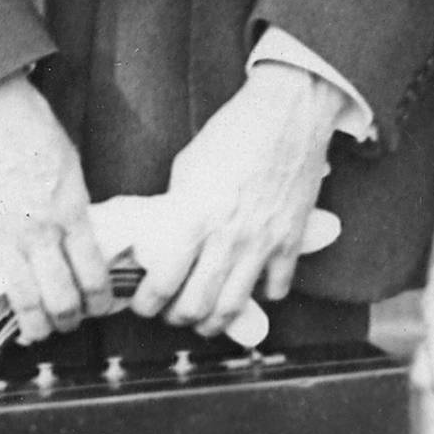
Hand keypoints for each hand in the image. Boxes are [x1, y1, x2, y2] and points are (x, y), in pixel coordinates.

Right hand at [0, 72, 112, 344]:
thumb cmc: (30, 123)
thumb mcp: (69, 163)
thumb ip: (73, 205)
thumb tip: (76, 237)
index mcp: (72, 212)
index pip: (93, 275)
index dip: (98, 301)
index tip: (97, 308)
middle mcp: (40, 232)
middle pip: (60, 299)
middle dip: (67, 322)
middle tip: (67, 325)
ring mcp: (0, 236)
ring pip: (21, 302)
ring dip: (31, 324)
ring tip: (34, 330)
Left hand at [130, 63, 342, 334]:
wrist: (289, 111)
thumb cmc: (233, 130)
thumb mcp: (188, 166)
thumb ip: (178, 207)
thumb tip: (165, 237)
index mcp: (194, 216)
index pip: (162, 282)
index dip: (146, 303)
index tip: (142, 303)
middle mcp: (227, 237)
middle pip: (196, 306)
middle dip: (177, 319)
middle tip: (171, 314)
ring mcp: (263, 242)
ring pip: (234, 308)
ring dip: (214, 322)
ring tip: (205, 319)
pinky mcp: (291, 240)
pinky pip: (277, 289)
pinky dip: (262, 296)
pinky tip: (251, 286)